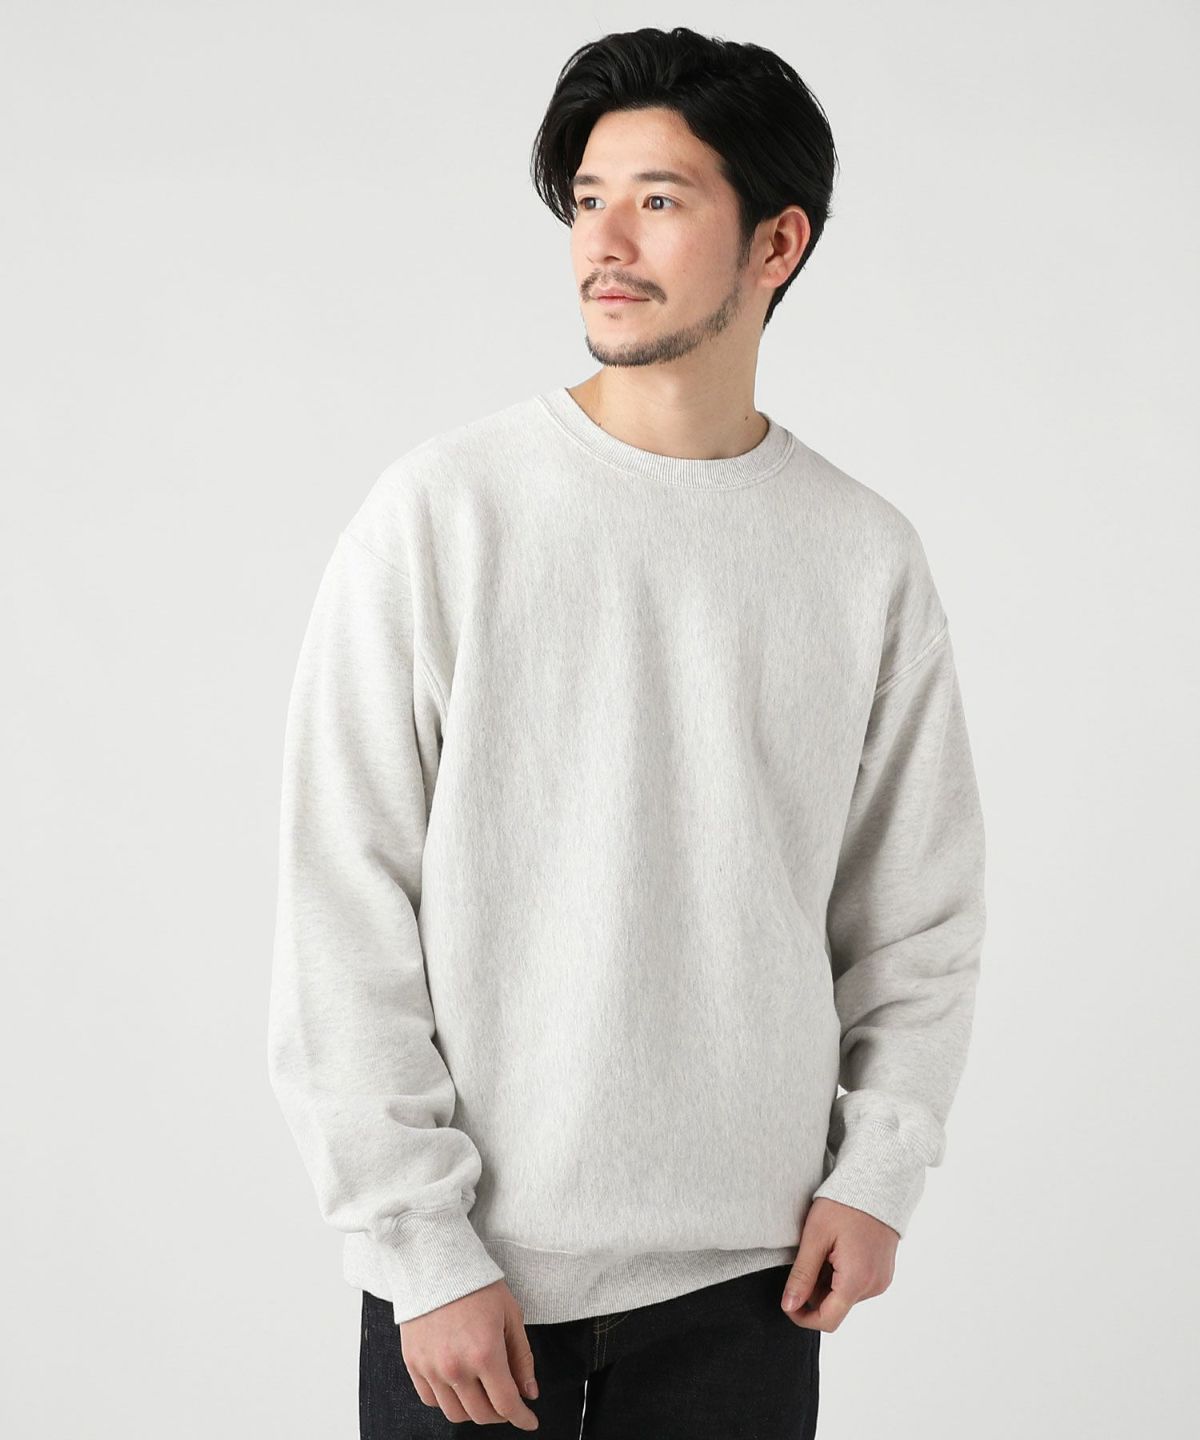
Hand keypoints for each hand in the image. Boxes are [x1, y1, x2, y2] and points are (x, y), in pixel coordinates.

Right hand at [398, 1278, 539, 1429]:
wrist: (435, 1262)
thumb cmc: (477, 1285)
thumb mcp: (511, 1315)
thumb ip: (521, 1358)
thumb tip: (530, 1392)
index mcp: (485, 1353)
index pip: (506, 1404)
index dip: (522, 1418)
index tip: (530, 1421)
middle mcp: (456, 1367)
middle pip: (481, 1414)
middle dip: (501, 1414)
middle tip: (509, 1403)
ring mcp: (431, 1368)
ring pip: (455, 1413)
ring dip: (475, 1411)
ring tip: (484, 1394)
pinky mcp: (414, 1364)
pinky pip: (431, 1400)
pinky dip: (448, 1400)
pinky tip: (460, 1386)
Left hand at [780, 1197, 898, 1330]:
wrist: (877, 1182)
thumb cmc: (844, 1204)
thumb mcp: (815, 1237)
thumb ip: (802, 1275)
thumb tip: (789, 1307)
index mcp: (857, 1280)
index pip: (827, 1321)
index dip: (803, 1317)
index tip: (787, 1301)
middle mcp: (873, 1286)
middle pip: (835, 1307)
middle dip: (814, 1293)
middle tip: (806, 1258)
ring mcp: (881, 1280)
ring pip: (845, 1296)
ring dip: (828, 1282)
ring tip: (823, 1249)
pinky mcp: (883, 1272)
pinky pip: (858, 1285)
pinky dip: (841, 1276)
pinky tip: (836, 1249)